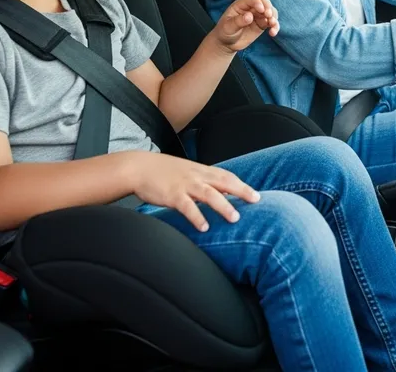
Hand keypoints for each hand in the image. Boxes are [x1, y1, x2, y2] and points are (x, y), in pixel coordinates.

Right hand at [131, 153, 260, 231]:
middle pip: (224, 182)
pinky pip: (187, 206)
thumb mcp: (186, 171)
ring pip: (209, 194)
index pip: (226, 176)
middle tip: (256, 201)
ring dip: (223, 206)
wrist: (139, 167)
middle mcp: (196, 176)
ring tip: (235, 218)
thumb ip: (201, 179)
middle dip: (242, 191)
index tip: (256, 195)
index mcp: (200, 170)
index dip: (242, 185)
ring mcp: (185, 185)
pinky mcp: (172, 195)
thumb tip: (218, 191)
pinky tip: (204, 227)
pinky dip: (197, 216)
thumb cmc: (163, 171)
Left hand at [214, 0, 278, 52]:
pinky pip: (272, 23)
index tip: (261, 10)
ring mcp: (258, 16)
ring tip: (272, 24)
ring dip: (274, 17)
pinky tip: (272, 33)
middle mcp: (251, 8)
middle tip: (268, 15)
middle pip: (264, 2)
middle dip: (268, 7)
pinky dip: (275, 27)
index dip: (257, 2)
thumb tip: (250, 16)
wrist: (227, 43)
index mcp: (240, 5)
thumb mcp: (228, 27)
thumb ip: (238, 21)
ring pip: (270, 12)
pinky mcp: (262, 24)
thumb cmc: (225, 32)